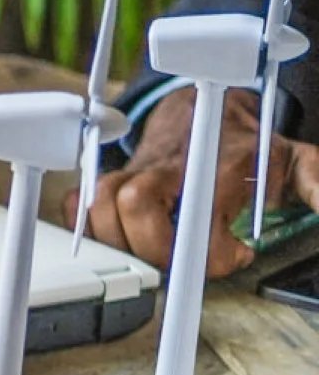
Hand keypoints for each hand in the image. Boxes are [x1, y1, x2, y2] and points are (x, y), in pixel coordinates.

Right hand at [61, 86, 318, 280]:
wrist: (205, 113)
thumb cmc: (246, 147)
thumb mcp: (295, 160)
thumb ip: (318, 183)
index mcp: (211, 165)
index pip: (195, 216)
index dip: (209, 253)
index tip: (233, 256)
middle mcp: (165, 167)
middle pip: (130, 205)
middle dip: (153, 248)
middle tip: (183, 261)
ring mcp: (131, 172)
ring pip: (98, 207)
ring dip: (121, 242)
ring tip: (156, 253)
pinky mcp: (108, 181)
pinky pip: (79, 206)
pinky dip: (89, 228)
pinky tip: (119, 240)